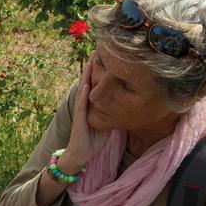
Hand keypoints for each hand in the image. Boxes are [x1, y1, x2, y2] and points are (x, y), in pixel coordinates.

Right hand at [64, 53, 110, 170]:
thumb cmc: (93, 141)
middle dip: (92, 67)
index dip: (99, 71)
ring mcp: (80, 111)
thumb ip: (113, 112)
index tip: (105, 56)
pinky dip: (83, 94)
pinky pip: (81, 104)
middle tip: (97, 50)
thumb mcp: (107, 123)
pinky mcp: (79, 119)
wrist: (80, 155)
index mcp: (91, 105)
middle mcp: (84, 104)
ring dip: (86, 75)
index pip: (95, 84)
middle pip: (88, 81)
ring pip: (83, 89)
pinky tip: (86, 84)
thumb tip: (126, 105)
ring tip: (90, 61)